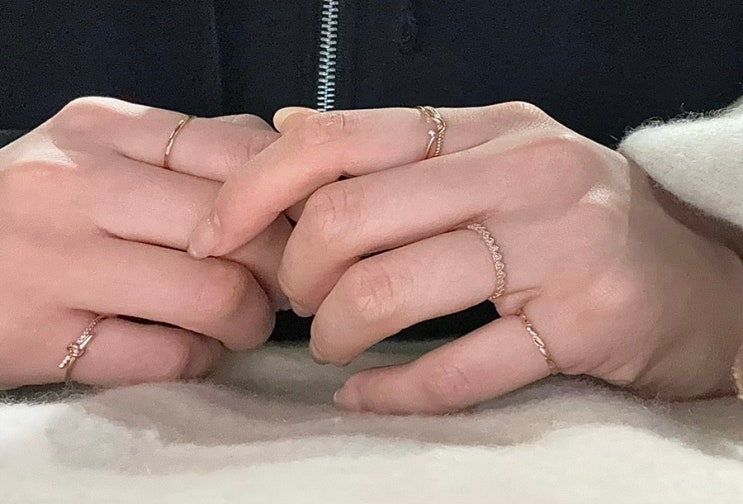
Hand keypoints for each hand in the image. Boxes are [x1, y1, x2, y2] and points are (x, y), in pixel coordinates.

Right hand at [0, 97, 289, 387]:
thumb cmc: (39, 210)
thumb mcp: (98, 153)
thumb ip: (186, 150)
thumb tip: (277, 163)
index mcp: (101, 130)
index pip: (239, 154)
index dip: (293, 201)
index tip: (304, 231)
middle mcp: (76, 187)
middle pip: (238, 230)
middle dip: (284, 270)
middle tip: (284, 287)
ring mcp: (56, 264)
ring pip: (214, 295)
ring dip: (250, 321)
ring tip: (241, 322)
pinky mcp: (44, 339)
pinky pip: (168, 357)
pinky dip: (201, 360)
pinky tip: (193, 350)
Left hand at [193, 103, 742, 413]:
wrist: (703, 283)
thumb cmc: (577, 225)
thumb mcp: (493, 162)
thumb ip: (395, 151)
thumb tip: (289, 130)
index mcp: (485, 128)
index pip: (339, 138)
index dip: (258, 188)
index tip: (218, 238)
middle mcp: (521, 170)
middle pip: (350, 217)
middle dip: (297, 275)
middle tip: (300, 304)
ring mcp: (560, 242)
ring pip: (392, 288)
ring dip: (336, 332)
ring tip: (334, 346)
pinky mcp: (587, 318)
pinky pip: (461, 365)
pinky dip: (395, 392)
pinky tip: (366, 399)